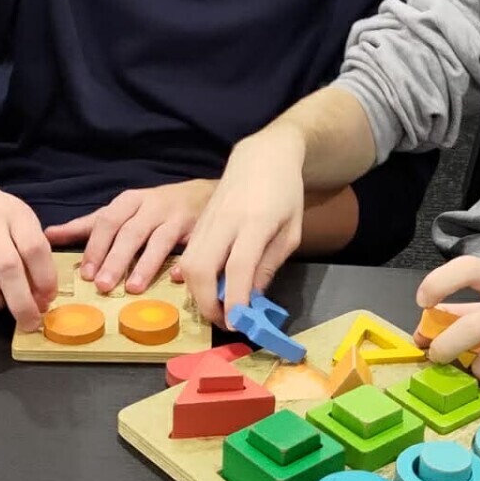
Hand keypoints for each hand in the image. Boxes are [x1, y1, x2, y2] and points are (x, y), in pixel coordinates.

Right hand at [0, 161, 56, 330]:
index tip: (47, 299)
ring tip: (0, 297)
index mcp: (13, 214)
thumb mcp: (17, 217)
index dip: (45, 280)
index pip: (34, 250)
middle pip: (8, 271)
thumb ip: (32, 250)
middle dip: (23, 304)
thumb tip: (42, 295)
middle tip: (30, 322)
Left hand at [45, 179, 212, 295]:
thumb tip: (50, 234)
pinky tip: (178, 278)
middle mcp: (151, 207)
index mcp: (128, 202)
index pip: (108, 222)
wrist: (202, 195)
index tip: (85, 273)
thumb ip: (87, 225)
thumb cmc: (152, 208)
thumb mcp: (120, 211)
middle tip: (102, 285)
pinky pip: (193, 248)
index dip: (96, 247)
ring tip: (133, 288)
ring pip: (160, 241)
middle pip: (131, 233)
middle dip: (116, 259)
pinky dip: (185, 263)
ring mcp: (176, 218)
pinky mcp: (199, 230)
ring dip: (146, 265)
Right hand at [180, 126, 308, 326]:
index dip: (236, 299)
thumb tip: (252, 298)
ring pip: (189, 263)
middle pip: (202, 267)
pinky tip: (210, 287)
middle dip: (207, 302)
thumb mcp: (290, 232)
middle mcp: (225, 221)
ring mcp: (208, 220)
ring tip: (218, 308)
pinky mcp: (199, 221)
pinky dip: (195, 278)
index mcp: (256, 222)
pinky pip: (188, 255)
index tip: (238, 324)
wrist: (262, 157)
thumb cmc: (285, 194)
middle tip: (224, 321)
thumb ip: (270, 265)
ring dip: (198, 293)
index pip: (239, 266)